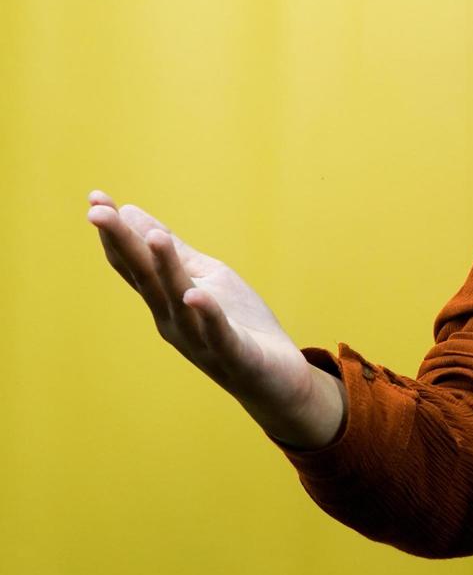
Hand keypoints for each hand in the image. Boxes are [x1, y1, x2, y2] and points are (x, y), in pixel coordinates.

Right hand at [85, 190, 339, 442]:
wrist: (276, 378)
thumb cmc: (240, 325)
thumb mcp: (208, 279)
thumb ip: (175, 253)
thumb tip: (134, 214)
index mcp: (167, 301)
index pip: (135, 264)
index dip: (115, 232)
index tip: (94, 197)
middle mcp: (175, 320)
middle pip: (146, 278)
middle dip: (123, 244)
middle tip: (97, 212)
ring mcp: (202, 339)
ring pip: (178, 300)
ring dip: (166, 268)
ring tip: (152, 236)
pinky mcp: (234, 354)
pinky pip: (217, 332)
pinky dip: (205, 313)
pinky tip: (194, 294)